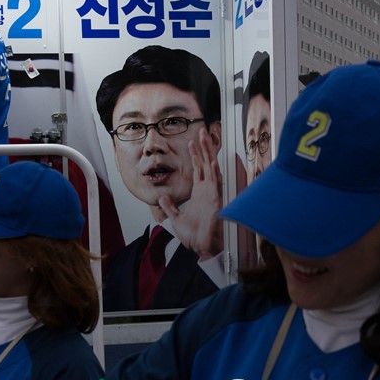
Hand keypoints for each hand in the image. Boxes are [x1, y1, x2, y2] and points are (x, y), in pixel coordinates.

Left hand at [159, 127, 223, 259]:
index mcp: (199, 194)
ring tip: (205, 137)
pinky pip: (216, 184)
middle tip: (201, 131)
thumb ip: (170, 206)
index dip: (195, 155)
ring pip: (211, 168)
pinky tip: (213, 161)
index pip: (198, 169)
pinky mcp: (216, 202)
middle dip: (203, 147)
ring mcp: (212, 194)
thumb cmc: (194, 236)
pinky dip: (215, 172)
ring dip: (208, 153)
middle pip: (205, 164)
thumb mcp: (176, 218)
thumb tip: (163, 196)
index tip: (192, 141)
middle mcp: (207, 191)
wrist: (201, 248)